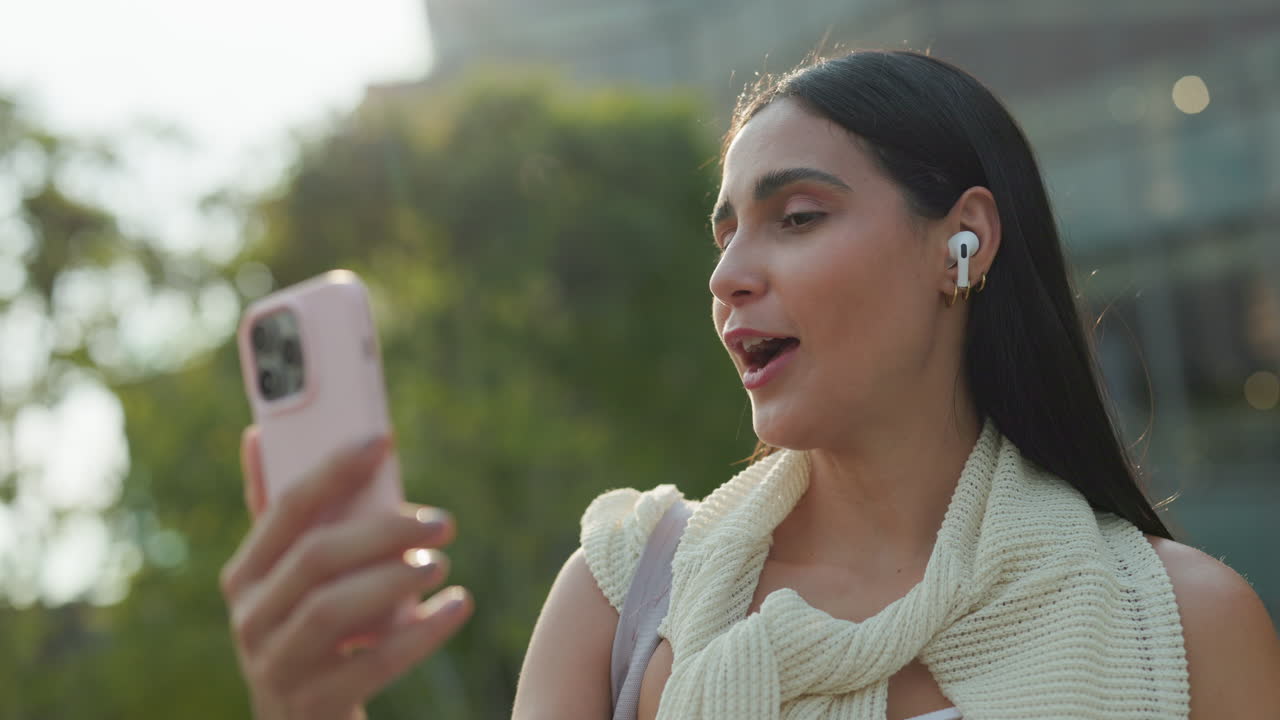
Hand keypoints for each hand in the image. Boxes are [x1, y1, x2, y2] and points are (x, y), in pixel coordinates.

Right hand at [220, 427, 473, 719]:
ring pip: (332, 610)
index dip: (333, 470)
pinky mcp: (314, 704)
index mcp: (246, 575)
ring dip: (395, 579)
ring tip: (441, 563)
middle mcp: (251, 618)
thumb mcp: (287, 579)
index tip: (382, 439)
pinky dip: (421, 633)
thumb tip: (258, 435)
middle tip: (441, 521)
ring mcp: (277, 665)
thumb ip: (280, 517)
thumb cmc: (307, 632)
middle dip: (383, 531)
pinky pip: (372, 664)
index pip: (285, 508)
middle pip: (316, 557)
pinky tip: (456, 606)